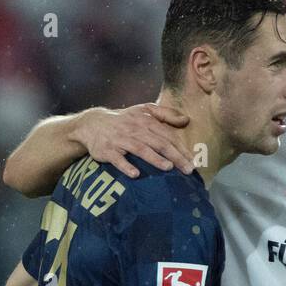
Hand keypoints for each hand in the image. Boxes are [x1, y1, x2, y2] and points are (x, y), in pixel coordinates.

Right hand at [74, 103, 192, 177]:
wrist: (92, 124)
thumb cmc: (124, 120)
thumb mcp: (143, 111)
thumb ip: (165, 114)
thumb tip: (186, 120)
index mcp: (145, 121)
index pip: (167, 135)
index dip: (181, 147)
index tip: (193, 160)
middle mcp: (134, 129)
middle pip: (158, 143)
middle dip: (174, 156)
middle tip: (188, 169)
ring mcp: (120, 140)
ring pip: (140, 149)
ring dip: (154, 158)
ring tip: (167, 167)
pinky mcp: (107, 150)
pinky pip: (117, 159)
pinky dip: (125, 166)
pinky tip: (135, 174)